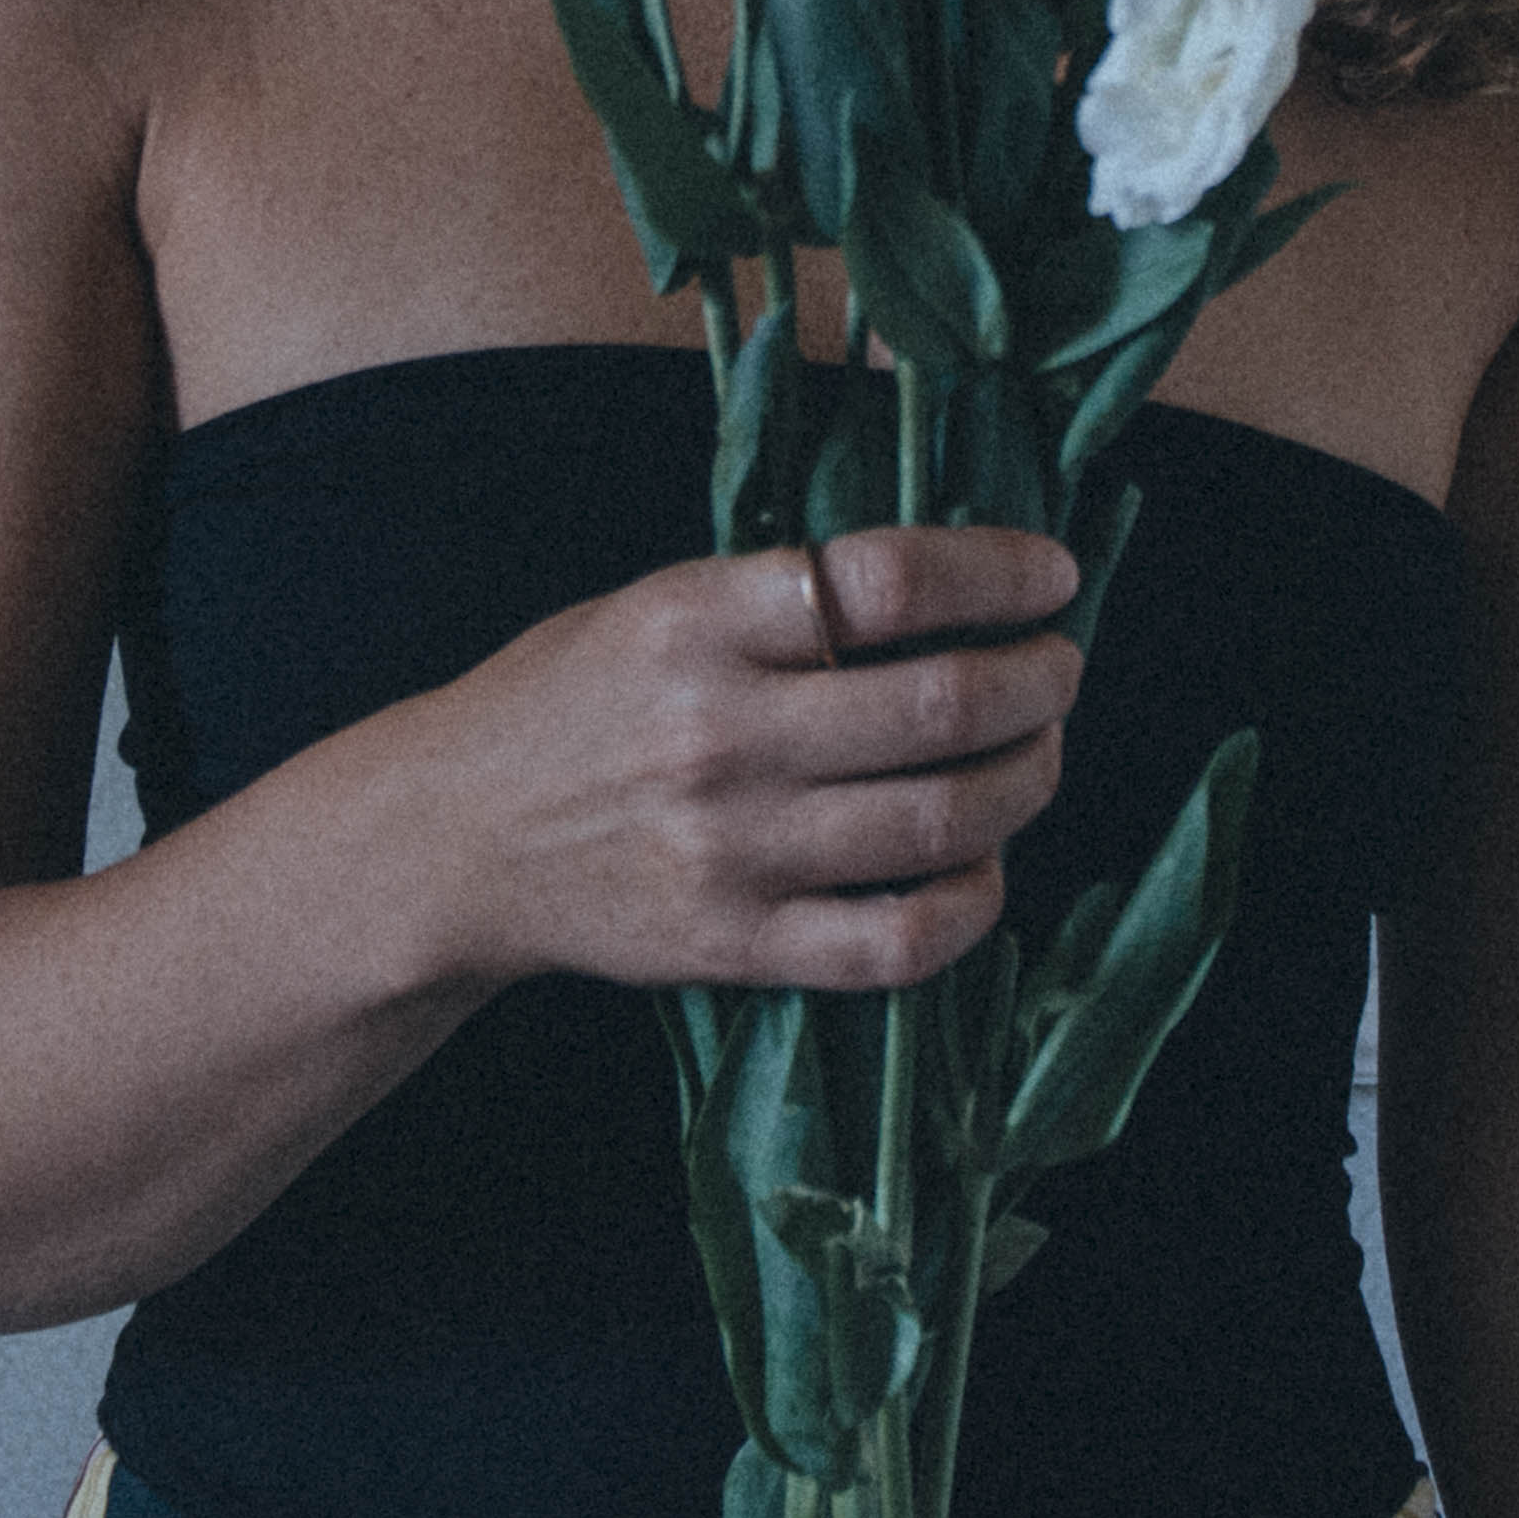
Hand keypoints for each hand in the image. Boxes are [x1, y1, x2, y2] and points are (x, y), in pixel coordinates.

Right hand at [399, 526, 1086, 994]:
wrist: (456, 838)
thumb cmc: (572, 701)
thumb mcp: (657, 603)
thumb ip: (786, 593)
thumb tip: (959, 580)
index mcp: (698, 619)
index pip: (889, 580)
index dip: (998, 572)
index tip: (1053, 574)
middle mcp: (719, 732)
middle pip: (939, 704)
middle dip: (1039, 681)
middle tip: (1062, 668)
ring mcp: (731, 849)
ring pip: (940, 821)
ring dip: (1026, 780)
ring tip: (1040, 752)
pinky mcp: (735, 945)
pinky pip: (897, 941)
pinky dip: (972, 903)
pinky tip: (985, 867)